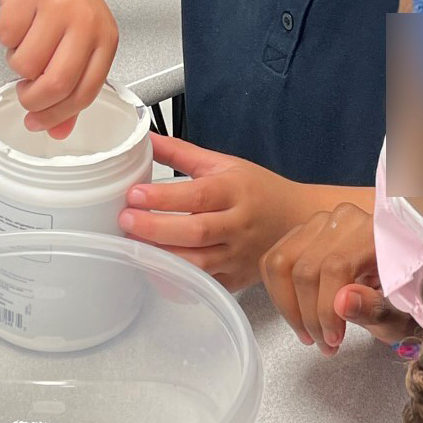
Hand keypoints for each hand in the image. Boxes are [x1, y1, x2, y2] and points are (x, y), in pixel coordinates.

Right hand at [0, 0, 118, 138]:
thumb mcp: (80, 47)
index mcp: (105, 39)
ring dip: (18, 65)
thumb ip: (71, 90)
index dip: (58, 115)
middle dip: (33, 99)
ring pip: (26, 63)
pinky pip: (6, 38)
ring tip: (25, 47)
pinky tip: (19, 26)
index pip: (85, 92)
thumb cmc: (66, 8)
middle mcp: (85, 21)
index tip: (38, 123)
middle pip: (57, 82)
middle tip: (24, 95)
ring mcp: (57, 5)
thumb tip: (56, 132)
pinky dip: (6, 40)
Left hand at [119, 135, 305, 289]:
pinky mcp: (237, 278)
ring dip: (163, 256)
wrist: (298, 219)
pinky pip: (205, 283)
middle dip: (156, 228)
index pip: (197, 196)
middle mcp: (239, 225)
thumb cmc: (258, 190)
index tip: (134, 194)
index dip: (163, 198)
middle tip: (125, 219)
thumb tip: (145, 139)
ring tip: (133, 244)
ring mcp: (238, 255)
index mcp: (235, 191)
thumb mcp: (224, 164)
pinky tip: (155, 269)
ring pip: (199, 263)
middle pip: (196, 232)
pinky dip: (179, 280)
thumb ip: (182, 153)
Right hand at [261, 204, 410, 354]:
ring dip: (289, 306)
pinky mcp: (303, 233)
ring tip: (309, 334)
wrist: (404, 281)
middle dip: (308, 315)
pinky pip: (274, 261)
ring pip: (281, 263)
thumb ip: (374, 308)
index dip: (326, 309)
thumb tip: (342, 302)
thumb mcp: (401, 313)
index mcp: (375, 231)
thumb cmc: (406, 299)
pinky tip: (298, 316)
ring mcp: (320, 223)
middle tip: (324, 343)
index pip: (335, 266)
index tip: (334, 340)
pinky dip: (279, 294)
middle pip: (304, 268)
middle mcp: (345, 219)